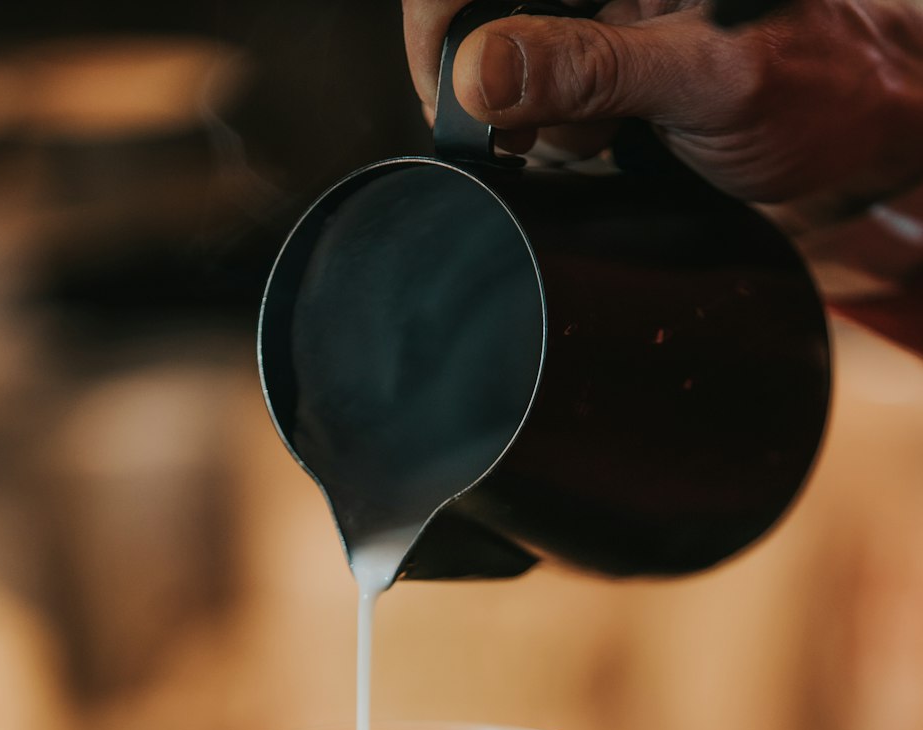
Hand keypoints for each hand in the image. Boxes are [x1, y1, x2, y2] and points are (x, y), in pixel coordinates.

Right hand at [402, 0, 922, 210]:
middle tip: (525, 131)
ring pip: (499, 52)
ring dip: (524, 110)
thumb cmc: (819, 94)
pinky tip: (596, 142)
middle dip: (488, 74)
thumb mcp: (707, 82)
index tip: (446, 81)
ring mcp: (603, 13)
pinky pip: (531, 89)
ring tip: (590, 139)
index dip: (444, 12)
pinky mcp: (600, 56)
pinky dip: (545, 129)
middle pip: (484, 8)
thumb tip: (481, 72)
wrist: (857, 144)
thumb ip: (593, 70)